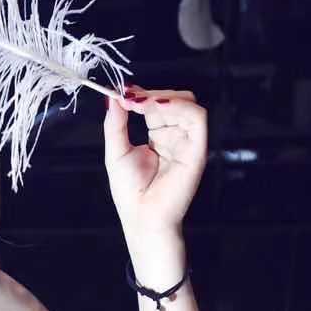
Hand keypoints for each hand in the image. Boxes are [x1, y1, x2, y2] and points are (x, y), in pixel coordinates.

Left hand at [103, 85, 207, 234]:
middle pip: (174, 100)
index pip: (157, 105)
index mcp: (159, 137)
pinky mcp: (197, 149)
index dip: (142, 95)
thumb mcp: (116, 151)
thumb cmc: (130, 192)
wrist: (142, 217)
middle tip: (130, 98)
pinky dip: (178, 106)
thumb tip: (113, 97)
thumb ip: (115, 123)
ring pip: (187, 103)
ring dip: (163, 97)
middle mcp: (176, 137)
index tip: (123, 93)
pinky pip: (197, 117)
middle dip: (151, 94)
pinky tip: (157, 107)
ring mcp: (188, 142)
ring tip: (140, 103)